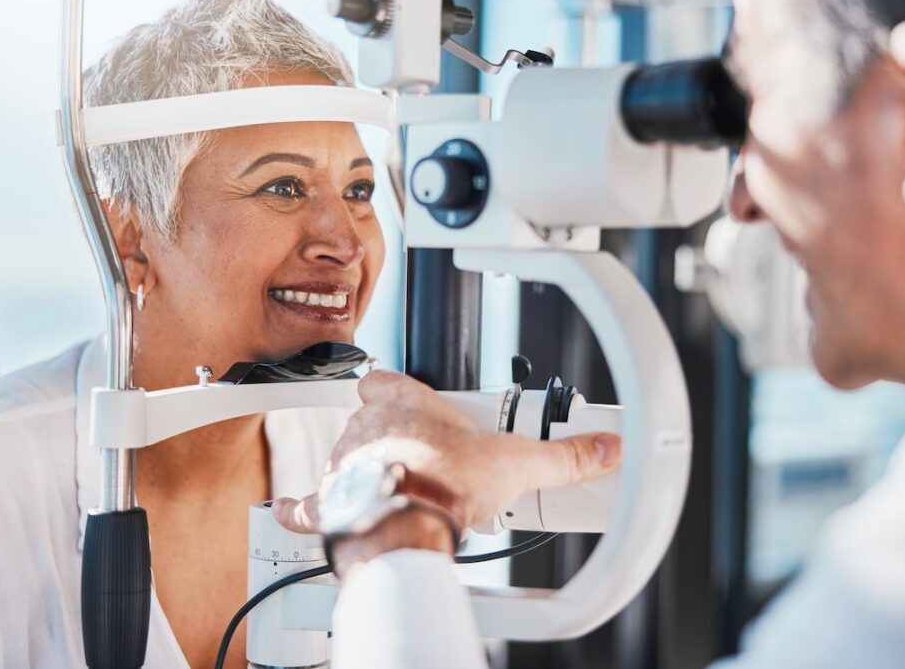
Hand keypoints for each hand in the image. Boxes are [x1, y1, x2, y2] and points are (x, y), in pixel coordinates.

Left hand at [273, 370, 621, 557]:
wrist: (411, 524)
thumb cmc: (452, 484)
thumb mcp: (520, 462)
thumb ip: (565, 455)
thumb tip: (606, 448)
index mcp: (407, 405)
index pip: (385, 379)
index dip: (393, 388)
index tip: (405, 398)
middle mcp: (368, 427)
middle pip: (367, 420)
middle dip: (387, 437)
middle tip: (418, 459)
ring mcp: (344, 464)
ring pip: (343, 456)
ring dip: (359, 470)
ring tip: (392, 491)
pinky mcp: (329, 503)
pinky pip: (308, 502)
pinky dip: (304, 507)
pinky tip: (298, 509)